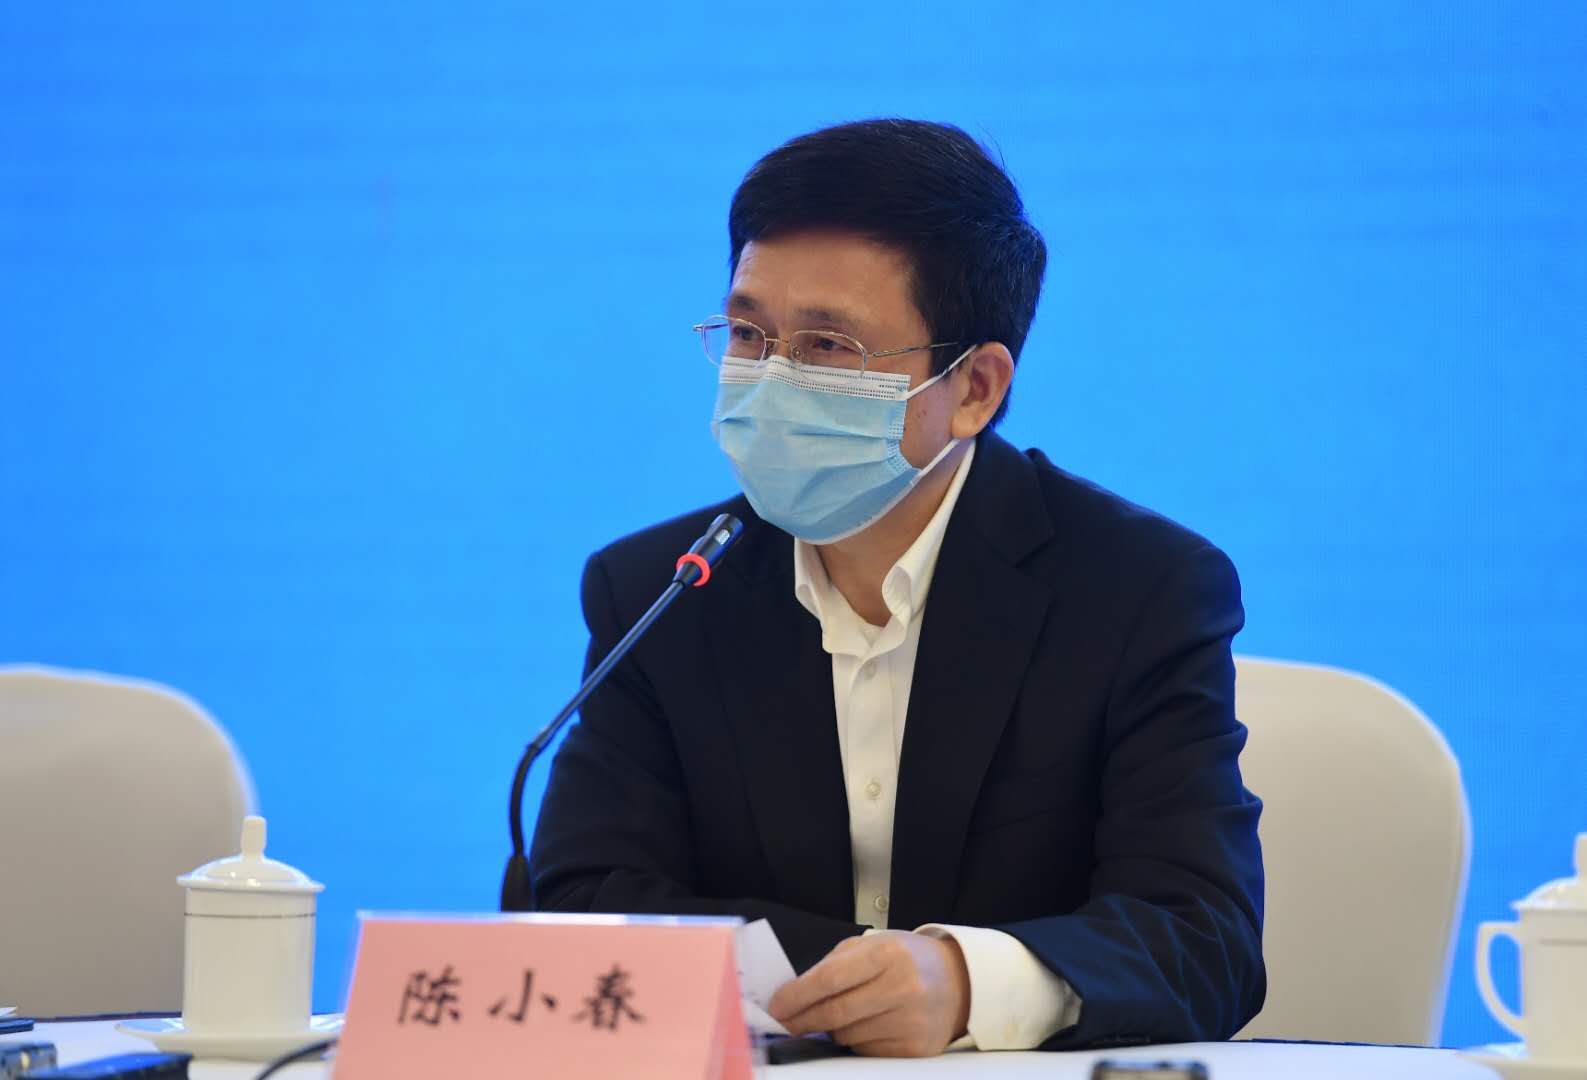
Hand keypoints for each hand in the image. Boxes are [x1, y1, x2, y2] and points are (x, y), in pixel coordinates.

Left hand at [767, 930, 970, 1056]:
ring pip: (847, 1036)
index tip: (776, 1006)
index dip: (797, 996)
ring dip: (832, 1029)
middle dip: (802, 1020)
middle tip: (784, 1022)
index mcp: (889, 953)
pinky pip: (866, 1051)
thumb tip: (791, 996)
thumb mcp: (872, 945)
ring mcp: (912, 1021)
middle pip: (835, 1013)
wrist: (957, 981)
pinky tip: (867, 1025)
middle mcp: (904, 987)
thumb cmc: (906, 960)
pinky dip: (856, 1041)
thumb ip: (832, 966)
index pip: (830, 979)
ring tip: (842, 1014)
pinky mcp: (916, 1048)